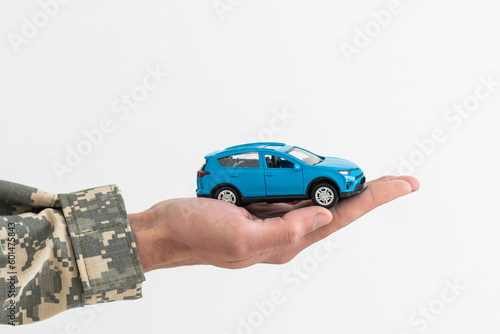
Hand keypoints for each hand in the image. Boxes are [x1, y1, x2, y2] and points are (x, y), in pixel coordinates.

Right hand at [128, 175, 418, 271]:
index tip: (404, 184)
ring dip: (340, 189)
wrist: (164, 231)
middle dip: (366, 193)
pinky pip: (290, 193)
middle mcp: (284, 232)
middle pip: (336, 210)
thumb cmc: (194, 235)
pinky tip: (313, 177)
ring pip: (314, 201)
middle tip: (396, 180)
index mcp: (285, 240)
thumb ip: (285, 231)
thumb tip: (322, 218)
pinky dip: (307, 182)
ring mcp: (270, 220)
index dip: (375, 198)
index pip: (341, 216)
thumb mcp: (241, 238)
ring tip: (368, 181)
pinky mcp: (256, 209)